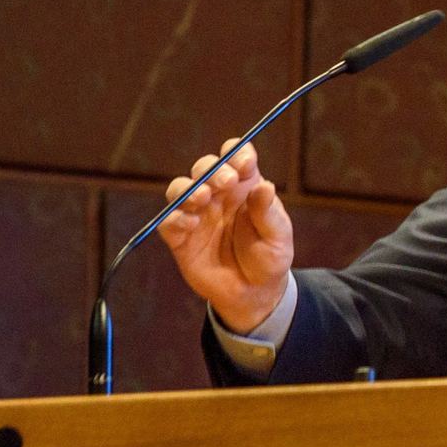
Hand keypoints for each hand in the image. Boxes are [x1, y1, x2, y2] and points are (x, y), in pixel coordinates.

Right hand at [156, 138, 294, 332]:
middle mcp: (218, 195)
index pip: (236, 157)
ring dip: (188, 188)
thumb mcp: (277, 236)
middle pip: (205, 167)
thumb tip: (264, 186)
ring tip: (202, 198)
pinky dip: (175, 219)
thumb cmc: (269, 258)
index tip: (244, 162)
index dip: (236, 153)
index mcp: (244, 187)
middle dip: (212, 169)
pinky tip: (190, 224)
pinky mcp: (180, 238)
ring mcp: (197, 215)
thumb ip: (268, 212)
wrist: (253, 294)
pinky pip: (168, 222)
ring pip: (180, 188)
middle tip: (226, 182)